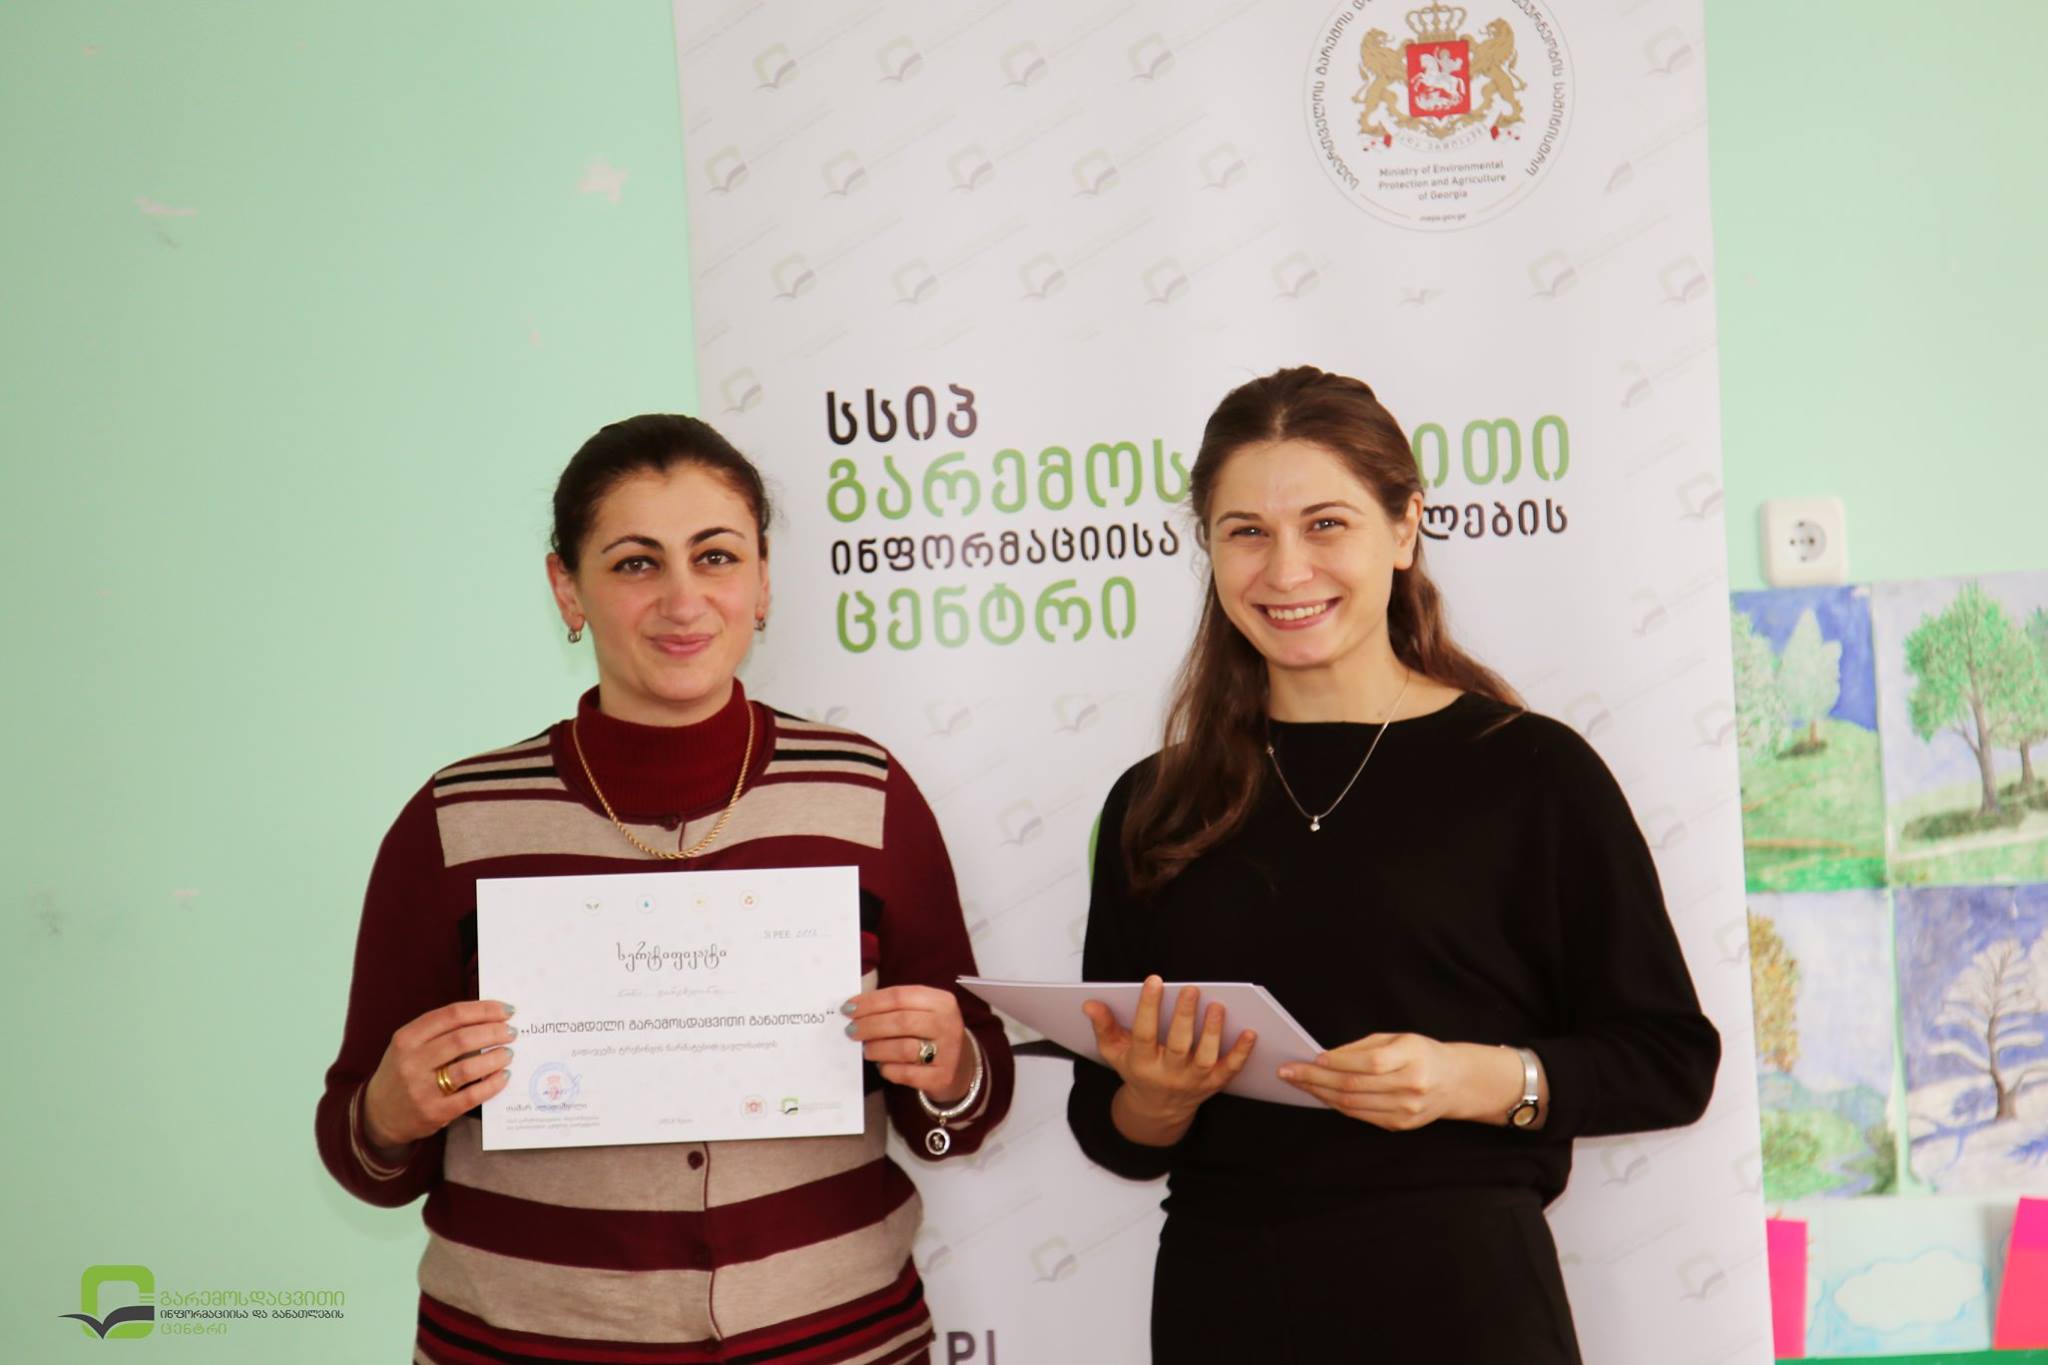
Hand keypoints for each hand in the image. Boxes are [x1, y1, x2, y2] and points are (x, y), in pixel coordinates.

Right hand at [361, 1000, 516, 1152]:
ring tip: (509, 1053)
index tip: (506, 1010)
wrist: (378, 1114)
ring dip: (495, 1057)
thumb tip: (490, 1017)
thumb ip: (441, 1031)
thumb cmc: (404, 1071)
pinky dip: (492, 1084)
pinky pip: (470, 1096)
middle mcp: (411, 1061)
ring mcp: (421, 1089)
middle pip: (462, 1039)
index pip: (452, 1015)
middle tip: (512, 1032)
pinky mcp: (433, 1113)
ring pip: (467, 1067)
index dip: (483, 1009)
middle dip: (494, 1032)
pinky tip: (503, 1076)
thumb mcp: (410, 1045)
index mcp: (407, 1037)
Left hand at [845, 985, 971, 1102]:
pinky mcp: (941, 1077)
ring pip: (903, 1048)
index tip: (848, 1008)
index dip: (871, 1002)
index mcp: (942, 1001)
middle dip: (870, 1025)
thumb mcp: (923, 1012)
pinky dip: (888, 1069)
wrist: (960, 1067)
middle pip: (901, 1021)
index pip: (900, 996)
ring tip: (866, 1050)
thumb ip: (895, 1008)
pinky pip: (906, 1073)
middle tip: (851, 1030)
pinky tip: (882, 1066)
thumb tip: (855, 1009)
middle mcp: (948, 1024)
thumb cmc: (931, 1034)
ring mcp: (948, 1052)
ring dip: (877, 1048)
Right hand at [1084, 975, 1256, 1130]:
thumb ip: (1104, 1026)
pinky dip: (1241, 1053)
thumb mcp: (1114, 1052)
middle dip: (1184, 1017)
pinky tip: (1250, 1032)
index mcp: (1141, 1063)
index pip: (1143, 1033)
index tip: (1154, 980)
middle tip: (1190, 989)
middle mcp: (1167, 1074)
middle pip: (1177, 1045)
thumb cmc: (1136, 1070)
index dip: (1147, 1007)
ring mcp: (1192, 1081)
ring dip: (1212, 1032)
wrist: (1157, 1109)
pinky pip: (1229, 1070)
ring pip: (1204, 1058)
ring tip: (1217, 1006)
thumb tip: (1090, 1002)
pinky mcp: (1212, 1084)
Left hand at [1278, 1032, 1498, 1130]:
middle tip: (1288, 1072)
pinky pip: (1360, 1115)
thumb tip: (1326, 1057)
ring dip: (1320, 1093)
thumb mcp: (1398, 1038)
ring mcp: (1406, 1109)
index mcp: (1413, 1058)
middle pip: (1354, 1086)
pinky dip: (1336, 1105)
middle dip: (1316, 1078)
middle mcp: (1411, 1087)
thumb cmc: (1421, 1053)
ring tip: (1297, 1083)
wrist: (1455, 1082)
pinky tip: (1320, 1094)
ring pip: (1352, 1104)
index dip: (1338, 1060)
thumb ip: (1363, 1047)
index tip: (1311, 1056)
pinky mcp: (1400, 1124)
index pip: (1369, 1063)